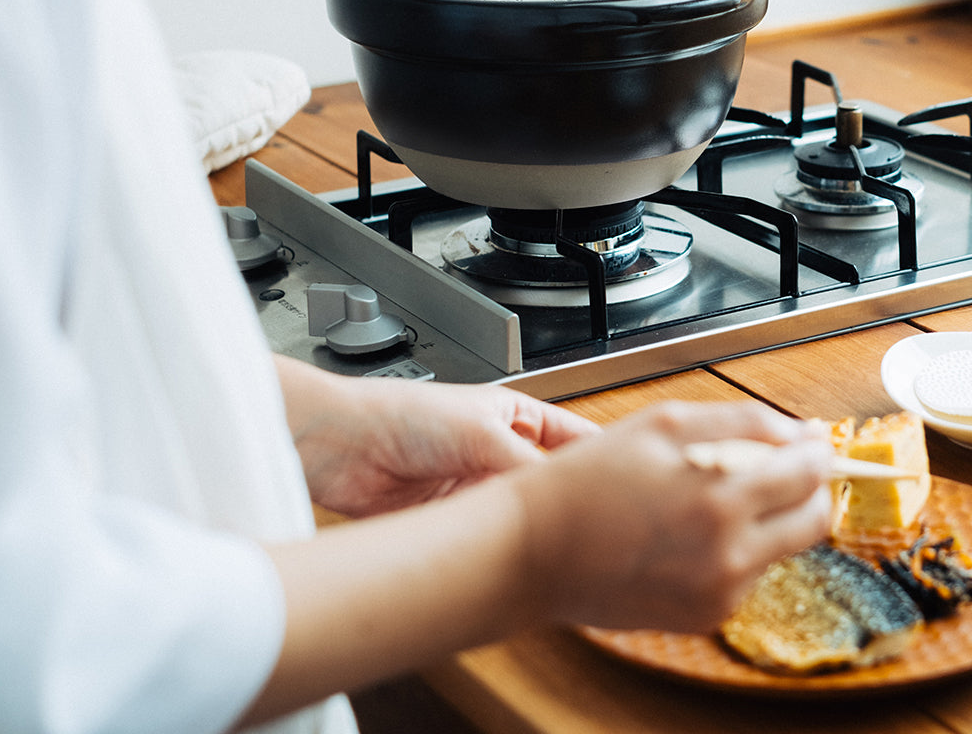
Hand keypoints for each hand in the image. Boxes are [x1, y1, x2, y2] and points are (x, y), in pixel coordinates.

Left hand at [276, 356, 597, 517]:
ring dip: (532, 528)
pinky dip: (501, 547)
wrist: (343, 446)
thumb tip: (570, 494)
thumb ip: (529, 465)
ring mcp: (478, 486)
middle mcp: (500, 451)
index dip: (602, 460)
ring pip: (522, 514)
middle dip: (570, 504)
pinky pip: (490, 536)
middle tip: (596, 530)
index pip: (575, 439)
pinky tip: (515, 556)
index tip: (627, 486)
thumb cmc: (402, 415)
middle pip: (551, 483)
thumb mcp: (483, 433)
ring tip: (557, 546)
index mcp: (516, 417)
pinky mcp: (454, 518)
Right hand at [508, 399, 832, 632]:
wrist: (535, 549)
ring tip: (709, 498)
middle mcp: (729, 555)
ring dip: (768, 519)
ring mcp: (720, 592)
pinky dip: (735, 550)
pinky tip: (688, 534)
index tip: (810, 442)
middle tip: (777, 468)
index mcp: (721, 499)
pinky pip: (748, 575)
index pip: (811, 474)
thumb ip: (746, 422)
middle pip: (815, 519)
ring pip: (783, 547)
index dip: (817, 452)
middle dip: (807, 489)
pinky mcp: (707, 616)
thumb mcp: (666, 424)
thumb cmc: (588, 480)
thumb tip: (804, 433)